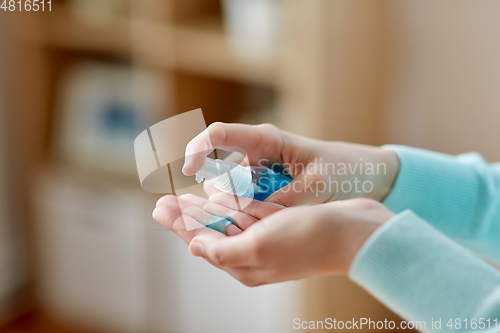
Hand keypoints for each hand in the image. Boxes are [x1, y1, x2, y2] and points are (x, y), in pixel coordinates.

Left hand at [153, 193, 393, 285]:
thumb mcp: (260, 247)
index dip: (179, 224)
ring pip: (228, 221)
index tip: (160, 207)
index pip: (202, 241)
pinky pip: (249, 213)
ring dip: (206, 208)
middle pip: (211, 231)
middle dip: (187, 215)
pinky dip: (232, 204)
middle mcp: (254, 254)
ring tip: (185, 197)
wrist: (354, 232)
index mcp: (245, 264)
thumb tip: (194, 247)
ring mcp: (268, 239)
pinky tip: (220, 196)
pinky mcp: (281, 224)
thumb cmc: (309, 239)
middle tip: (164, 201)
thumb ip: (223, 250)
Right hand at [182, 123, 398, 206]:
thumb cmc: (346, 170)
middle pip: (221, 175)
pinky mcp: (268, 190)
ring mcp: (262, 174)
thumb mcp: (317, 187)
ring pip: (232, 195)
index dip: (197, 149)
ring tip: (276, 220)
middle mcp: (258, 155)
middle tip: (253, 218)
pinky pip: (248, 206)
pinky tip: (275, 225)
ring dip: (242, 213)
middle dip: (224, 199)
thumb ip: (282, 201)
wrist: (370, 175)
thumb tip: (248, 218)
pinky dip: (253, 218)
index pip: (219, 134)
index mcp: (268, 140)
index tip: (188, 171)